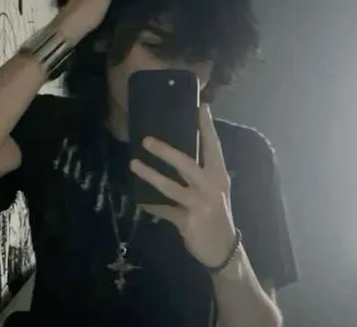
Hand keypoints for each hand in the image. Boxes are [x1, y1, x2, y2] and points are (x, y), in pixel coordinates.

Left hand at [130, 105, 236, 268]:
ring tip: (133, 163)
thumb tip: (178, 147)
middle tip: (145, 139)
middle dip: (166, 151)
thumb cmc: (216, 211)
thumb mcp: (215, 187)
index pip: (213, 145)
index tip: (201, 106)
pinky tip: (138, 201)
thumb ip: (200, 169)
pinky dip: (150, 206)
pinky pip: (164, 211)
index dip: (206, 126)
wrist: (223, 249)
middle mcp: (211, 185)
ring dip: (150, 175)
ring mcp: (200, 204)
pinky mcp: (188, 221)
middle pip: (186, 164)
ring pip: (171, 187)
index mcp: (218, 173)